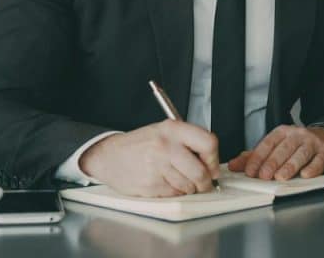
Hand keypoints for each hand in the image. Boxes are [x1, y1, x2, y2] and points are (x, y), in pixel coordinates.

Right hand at [78, 120, 219, 196]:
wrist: (110, 156)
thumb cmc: (140, 145)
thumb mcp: (164, 132)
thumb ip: (189, 143)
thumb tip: (212, 165)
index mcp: (173, 129)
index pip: (208, 143)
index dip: (214, 159)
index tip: (212, 167)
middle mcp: (165, 146)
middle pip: (201, 171)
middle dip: (205, 182)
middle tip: (203, 183)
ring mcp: (157, 166)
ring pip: (189, 186)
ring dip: (188, 188)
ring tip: (176, 179)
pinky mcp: (151, 184)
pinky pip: (174, 194)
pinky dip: (174, 192)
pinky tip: (163, 182)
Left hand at [227, 125, 323, 180]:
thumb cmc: (299, 145)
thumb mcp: (276, 147)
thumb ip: (255, 156)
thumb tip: (234, 165)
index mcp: (282, 132)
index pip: (267, 144)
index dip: (257, 158)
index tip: (250, 171)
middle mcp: (297, 135)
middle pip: (283, 149)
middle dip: (272, 163)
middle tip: (264, 176)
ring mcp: (312, 143)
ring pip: (300, 154)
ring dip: (290, 166)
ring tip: (281, 177)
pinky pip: (319, 160)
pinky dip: (312, 168)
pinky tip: (305, 174)